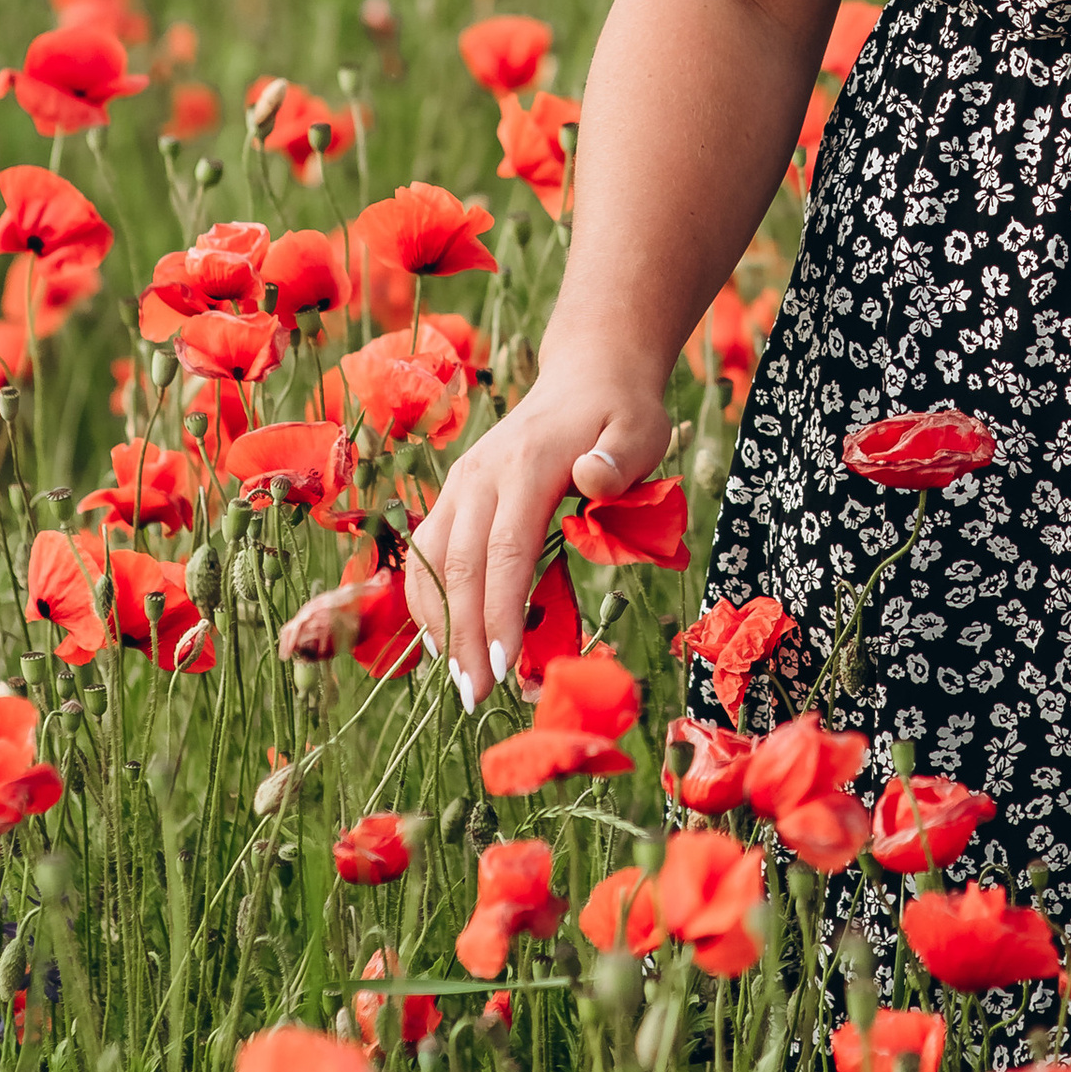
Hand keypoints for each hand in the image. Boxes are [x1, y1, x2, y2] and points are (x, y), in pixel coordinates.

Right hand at [408, 365, 675, 705]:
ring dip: (439, 623)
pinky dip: (430, 599)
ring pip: (431, 561)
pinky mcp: (456, 495)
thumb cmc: (621, 412)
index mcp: (526, 465)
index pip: (505, 550)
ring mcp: (462, 483)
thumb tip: (591, 478)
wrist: (587, 375)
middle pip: (459, 564)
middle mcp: (481, 474)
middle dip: (464, 635)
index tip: (504, 667)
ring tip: (459, 679)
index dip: (499, 612)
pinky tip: (444, 641)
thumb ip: (622, 457)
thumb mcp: (641, 427)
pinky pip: (429, 552)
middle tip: (475, 696)